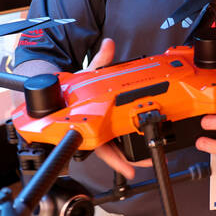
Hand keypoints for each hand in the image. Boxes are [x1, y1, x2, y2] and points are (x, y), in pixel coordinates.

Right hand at [85, 38, 152, 178]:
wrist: (61, 93)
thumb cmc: (71, 90)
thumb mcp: (87, 75)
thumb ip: (100, 60)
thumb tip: (108, 45)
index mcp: (90, 124)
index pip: (103, 148)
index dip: (117, 160)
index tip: (129, 170)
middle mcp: (96, 131)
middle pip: (115, 152)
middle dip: (131, 160)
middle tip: (149, 162)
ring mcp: (103, 132)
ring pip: (118, 149)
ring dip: (135, 155)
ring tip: (154, 157)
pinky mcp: (108, 129)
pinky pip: (120, 141)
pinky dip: (133, 144)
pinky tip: (147, 146)